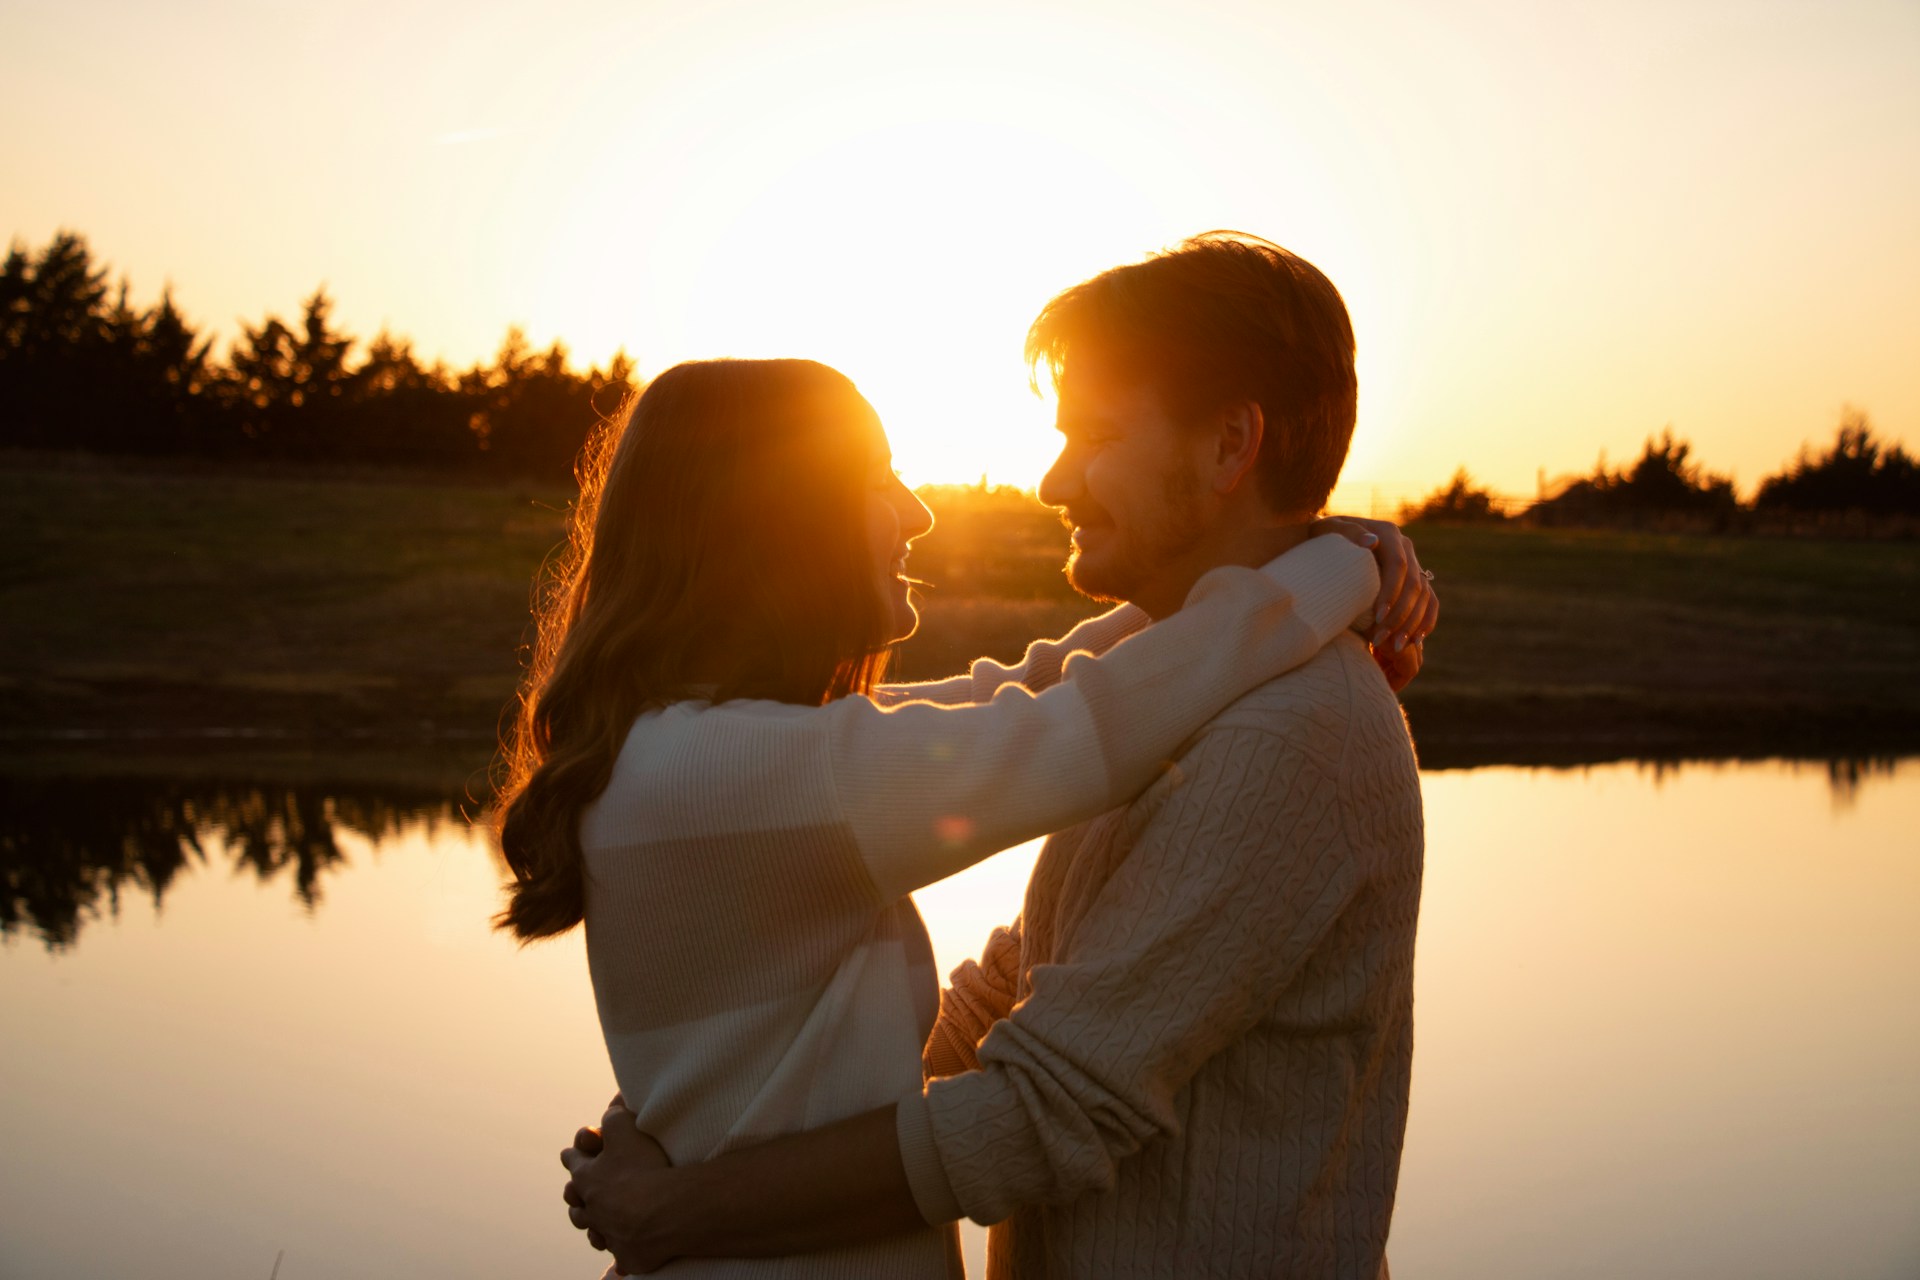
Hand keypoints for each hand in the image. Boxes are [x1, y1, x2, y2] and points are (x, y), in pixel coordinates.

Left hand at [562, 1096, 673, 1273]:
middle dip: (575, 1192)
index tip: (571, 1151)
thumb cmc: (642, 1168)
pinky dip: (618, 1248)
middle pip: (573, 1198)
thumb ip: (615, 1114)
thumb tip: (613, 1102)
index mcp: (586, 1176)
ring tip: (596, 1220)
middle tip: (579, 1188)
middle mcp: (591, 1207)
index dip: (574, 1152)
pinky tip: (622, 1250)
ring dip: (591, 1222)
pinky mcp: (626, 1254)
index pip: (572, 1159)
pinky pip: (618, 1253)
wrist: (662, 1216)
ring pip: (590, 1228)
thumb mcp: (625, 1128)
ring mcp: (607, 1232)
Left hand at [1309, 516, 1438, 692]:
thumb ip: (1348, 532)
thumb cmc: (1324, 538)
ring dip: (1412, 623)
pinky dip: (1426, 620)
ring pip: (1424, 596)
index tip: (1377, 617)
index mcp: (1388, 534)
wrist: (1331, 540)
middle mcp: (1405, 547)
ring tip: (1396, 647)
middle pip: (1413, 584)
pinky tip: (1416, 640)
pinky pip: (1429, 601)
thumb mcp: (1329, 530)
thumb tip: (1372, 541)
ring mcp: (1413, 563)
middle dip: (1400, 615)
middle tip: (1381, 639)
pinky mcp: (1414, 578)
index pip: (1398, 565)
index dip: (1391, 592)